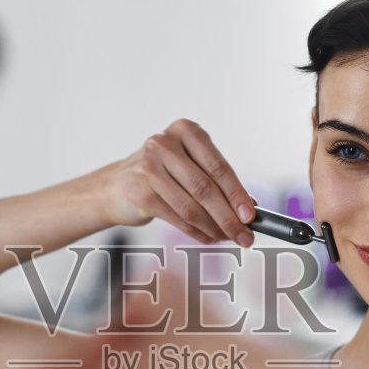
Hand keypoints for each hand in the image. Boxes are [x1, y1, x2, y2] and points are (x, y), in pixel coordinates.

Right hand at [101, 119, 257, 245]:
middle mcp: (164, 144)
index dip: (237, 193)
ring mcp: (149, 168)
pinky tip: (208, 238)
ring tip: (227, 238)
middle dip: (229, 216)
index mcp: (184, 130)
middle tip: (245, 235)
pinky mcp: (141, 194)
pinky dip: (197, 232)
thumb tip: (250, 207)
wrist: (116, 186)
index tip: (252, 215)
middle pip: (205, 188)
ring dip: (214, 228)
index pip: (218, 165)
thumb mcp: (189, 166)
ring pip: (191, 207)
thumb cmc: (161, 174)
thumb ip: (217, 181)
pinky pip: (177, 219)